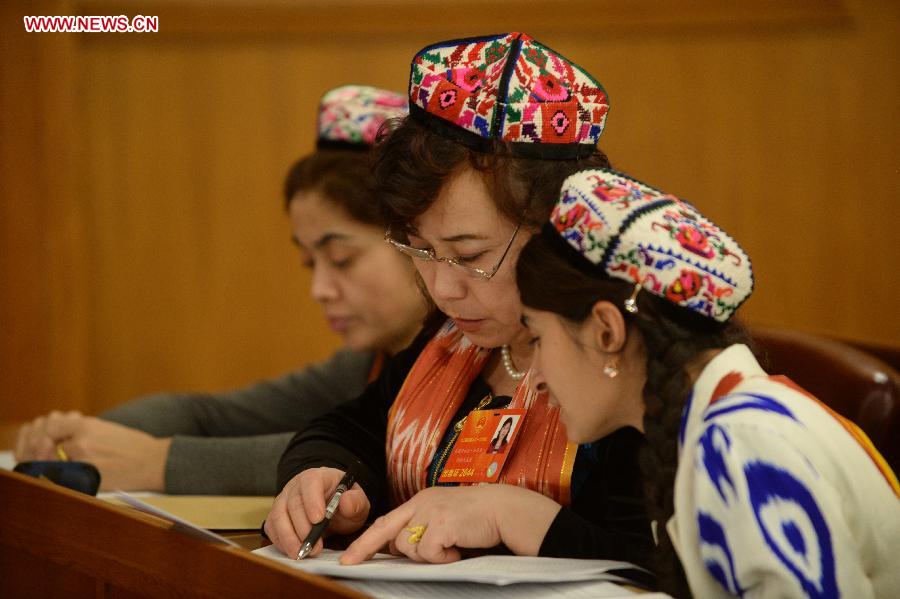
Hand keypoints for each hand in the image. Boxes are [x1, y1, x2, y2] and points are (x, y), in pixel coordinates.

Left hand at [14, 411, 170, 490]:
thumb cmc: (131, 446)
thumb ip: (78, 430)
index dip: (42, 434)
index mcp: (86, 424)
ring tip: (59, 467)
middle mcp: (81, 440)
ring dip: (52, 466)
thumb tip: (52, 437)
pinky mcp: (87, 479)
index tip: (44, 442)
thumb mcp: (104, 428)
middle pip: (45, 446)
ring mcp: (83, 461)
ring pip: (51, 463)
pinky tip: (68, 477)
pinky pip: (62, 478)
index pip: (49, 426)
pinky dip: (62, 478)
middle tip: (43, 457)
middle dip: (41, 452)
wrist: (153, 462)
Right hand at [264, 467, 369, 558]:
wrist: (332, 507)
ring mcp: (283, 500)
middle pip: (293, 503)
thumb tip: (346, 502)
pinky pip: (272, 527)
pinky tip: (291, 551)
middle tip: (314, 547)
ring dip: (288, 538)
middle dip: (302, 527)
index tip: (318, 520)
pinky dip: (280, 541)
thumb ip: (356, 501)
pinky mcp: (276, 515)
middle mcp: (296, 486)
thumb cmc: (343, 503)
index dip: (312, 501)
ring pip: (278, 516)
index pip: (311, 482)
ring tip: (301, 554)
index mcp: (318, 477)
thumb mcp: (357, 501)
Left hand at [340, 484, 561, 564]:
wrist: (503, 509)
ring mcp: (430, 512)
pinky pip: (428, 553)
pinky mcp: (441, 524)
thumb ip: (423, 527)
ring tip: (449, 549)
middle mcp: (421, 503)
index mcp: (420, 500)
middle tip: (348, 563)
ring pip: (408, 547)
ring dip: (426, 556)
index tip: (350, 555)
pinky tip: (456, 551)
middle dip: (363, 548)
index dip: (366, 539)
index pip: (386, 521)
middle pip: (384, 529)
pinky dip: (441, 558)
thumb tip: (400, 547)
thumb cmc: (477, 517)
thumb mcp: (443, 517)